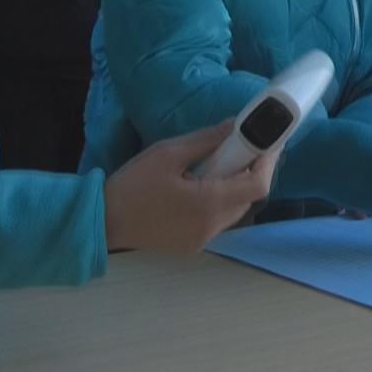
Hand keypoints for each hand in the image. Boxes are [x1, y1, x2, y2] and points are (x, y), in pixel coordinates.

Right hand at [103, 121, 274, 252]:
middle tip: (246, 147)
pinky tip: (204, 185)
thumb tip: (236, 125)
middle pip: (249, 198)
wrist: (103, 221)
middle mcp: (212, 226)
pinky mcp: (192, 245)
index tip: (269, 141)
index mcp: (209, 204)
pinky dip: (220, 201)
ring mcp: (203, 239)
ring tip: (222, 163)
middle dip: (253, 171)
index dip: (268, 162)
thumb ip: (208, 140)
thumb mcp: (169, 153)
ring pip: (235, 211)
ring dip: (236, 187)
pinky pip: (218, 221)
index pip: (257, 185)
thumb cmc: (133, 185)